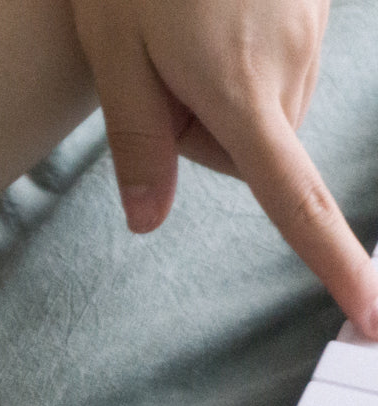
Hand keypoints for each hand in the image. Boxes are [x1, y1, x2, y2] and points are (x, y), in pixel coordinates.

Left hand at [71, 0, 377, 337]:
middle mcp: (292, 72)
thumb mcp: (114, 56)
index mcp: (242, 94)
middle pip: (247, 160)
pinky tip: (210, 16)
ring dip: (215, 99)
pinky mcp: (317, 13)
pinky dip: (237, 66)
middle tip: (157, 73)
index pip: (294, 202)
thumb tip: (149, 222)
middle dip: (197, 136)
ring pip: (260, 119)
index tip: (369, 314)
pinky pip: (275, 76)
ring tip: (182, 34)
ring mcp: (313, 37)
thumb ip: (136, 146)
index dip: (332, 263)